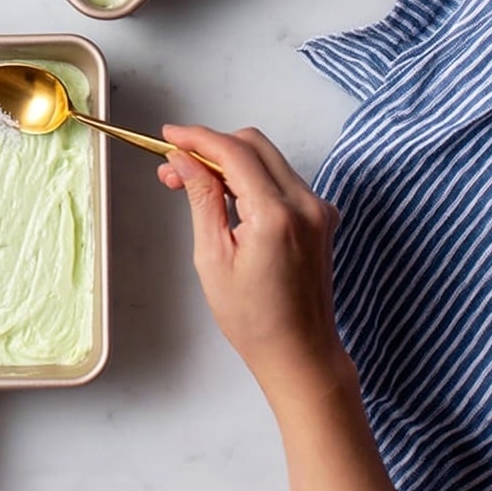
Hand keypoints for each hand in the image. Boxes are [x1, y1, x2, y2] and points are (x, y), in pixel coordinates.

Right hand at [158, 125, 348, 407]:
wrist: (301, 354)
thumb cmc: (255, 319)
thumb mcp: (213, 257)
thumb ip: (202, 198)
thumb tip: (184, 159)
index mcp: (277, 215)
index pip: (233, 152)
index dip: (197, 138)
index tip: (169, 136)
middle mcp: (305, 204)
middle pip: (253, 144)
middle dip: (211, 146)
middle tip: (176, 165)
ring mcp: (318, 209)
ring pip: (268, 158)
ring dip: (229, 161)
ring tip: (193, 183)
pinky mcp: (321, 216)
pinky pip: (281, 178)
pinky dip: (251, 176)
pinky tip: (227, 196)